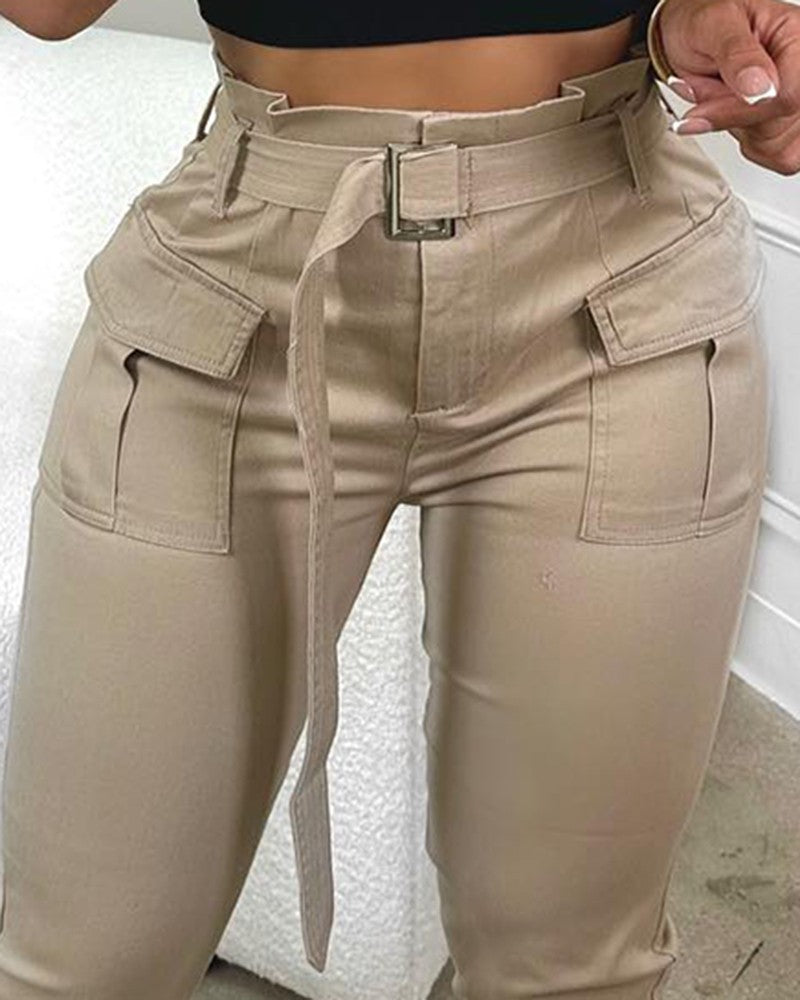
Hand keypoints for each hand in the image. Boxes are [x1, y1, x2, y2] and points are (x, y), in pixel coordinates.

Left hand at [656, 0, 799, 174]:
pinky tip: (734, 118)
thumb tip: (760, 90)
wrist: (687, 32)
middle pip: (781, 128)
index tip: (704, 110)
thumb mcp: (714, 25)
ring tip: (722, 100)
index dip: (744, 111)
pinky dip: (748, 145)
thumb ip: (738, 56)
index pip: (789, 98)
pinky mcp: (787, 124)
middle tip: (711, 91)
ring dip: (739, 132)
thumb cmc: (704, 22)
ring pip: (781, 149)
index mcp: (798, 40)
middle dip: (734, 119)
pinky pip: (777, 157)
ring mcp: (797, 100)